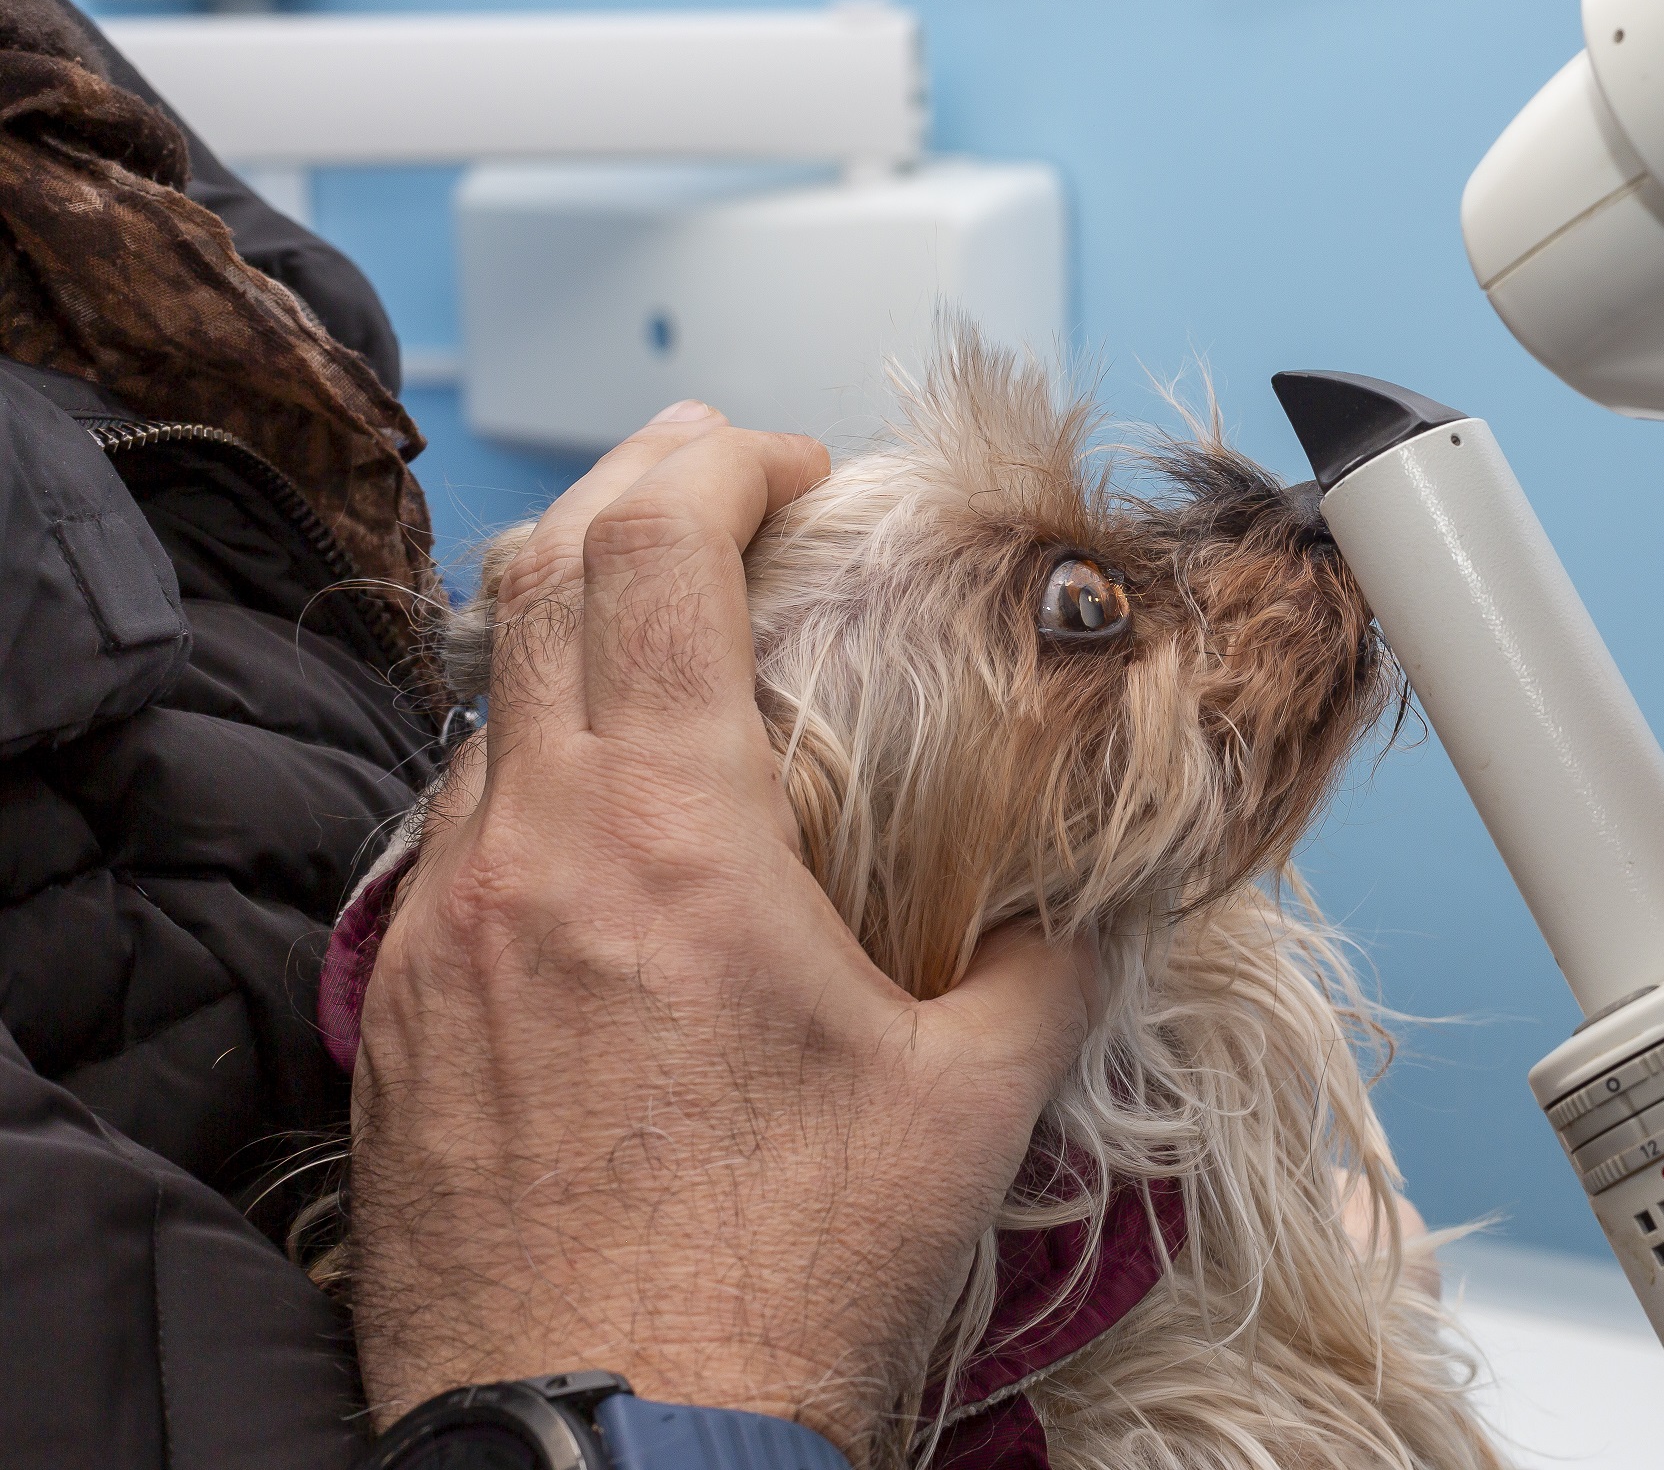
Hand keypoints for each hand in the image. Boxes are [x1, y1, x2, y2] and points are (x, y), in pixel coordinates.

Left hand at [345, 405, 1096, 1462]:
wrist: (605, 1454)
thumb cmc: (776, 1289)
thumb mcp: (971, 1107)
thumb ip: (1048, 963)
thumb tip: (1095, 898)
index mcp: (671, 843)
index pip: (651, 548)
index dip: (718, 461)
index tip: (788, 469)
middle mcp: (526, 858)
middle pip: (532, 571)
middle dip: (633, 490)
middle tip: (722, 491)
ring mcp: (437, 937)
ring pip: (478, 702)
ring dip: (574, 637)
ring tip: (678, 669)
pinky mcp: (399, 1019)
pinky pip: (450, 830)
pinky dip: (530, 770)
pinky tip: (611, 837)